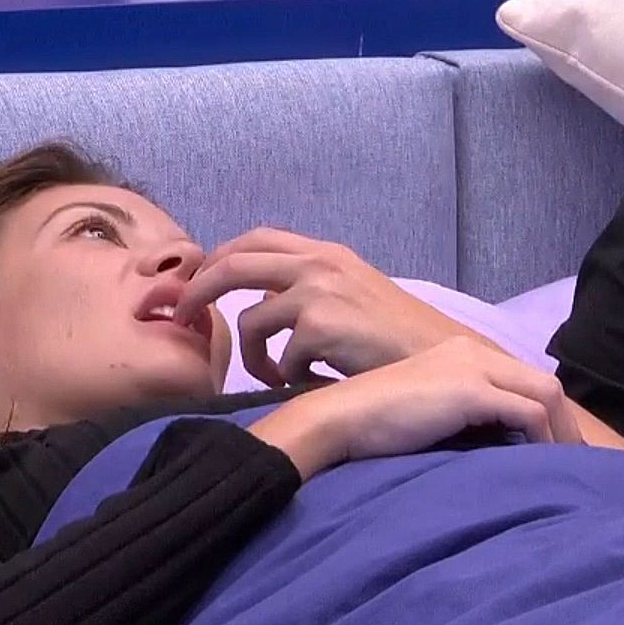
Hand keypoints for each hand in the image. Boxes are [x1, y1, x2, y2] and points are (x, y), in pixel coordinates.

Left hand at [174, 227, 489, 385]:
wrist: (442, 359)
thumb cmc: (400, 339)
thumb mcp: (355, 297)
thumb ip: (311, 291)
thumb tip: (264, 306)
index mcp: (328, 253)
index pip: (256, 239)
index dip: (219, 259)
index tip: (198, 286)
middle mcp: (321, 263)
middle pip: (235, 262)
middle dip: (199, 290)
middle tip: (181, 318)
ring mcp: (321, 291)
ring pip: (252, 320)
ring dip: (253, 357)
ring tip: (274, 378)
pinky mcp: (323, 326)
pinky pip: (280, 357)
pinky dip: (287, 378)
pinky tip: (312, 386)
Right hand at [248, 337, 583, 477]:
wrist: (339, 419)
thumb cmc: (371, 424)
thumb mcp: (425, 412)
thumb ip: (458, 414)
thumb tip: (490, 443)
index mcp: (461, 353)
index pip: (523, 378)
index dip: (549, 413)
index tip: (556, 448)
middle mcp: (473, 352)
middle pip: (544, 383)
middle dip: (565, 424)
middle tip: (575, 461)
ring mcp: (474, 367)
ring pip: (545, 394)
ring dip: (561, 433)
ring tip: (566, 467)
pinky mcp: (471, 390)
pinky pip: (528, 412)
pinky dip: (542, 438)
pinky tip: (541, 463)